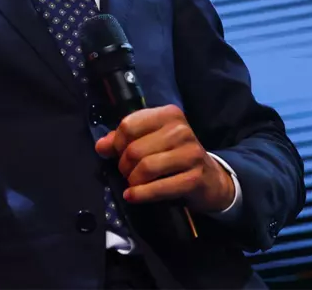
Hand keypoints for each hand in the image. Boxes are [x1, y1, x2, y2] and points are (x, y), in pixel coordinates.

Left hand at [94, 104, 234, 213]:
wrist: (210, 179)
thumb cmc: (173, 156)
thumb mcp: (150, 141)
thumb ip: (123, 140)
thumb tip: (101, 146)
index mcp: (169, 115)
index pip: (128, 125)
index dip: (117, 143)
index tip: (117, 154)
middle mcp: (181, 130)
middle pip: (134, 149)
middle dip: (124, 166)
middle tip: (127, 173)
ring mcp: (191, 154)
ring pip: (145, 167)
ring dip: (132, 180)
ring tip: (132, 183)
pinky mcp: (195, 178)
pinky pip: (159, 187)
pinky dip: (141, 194)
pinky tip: (133, 196)